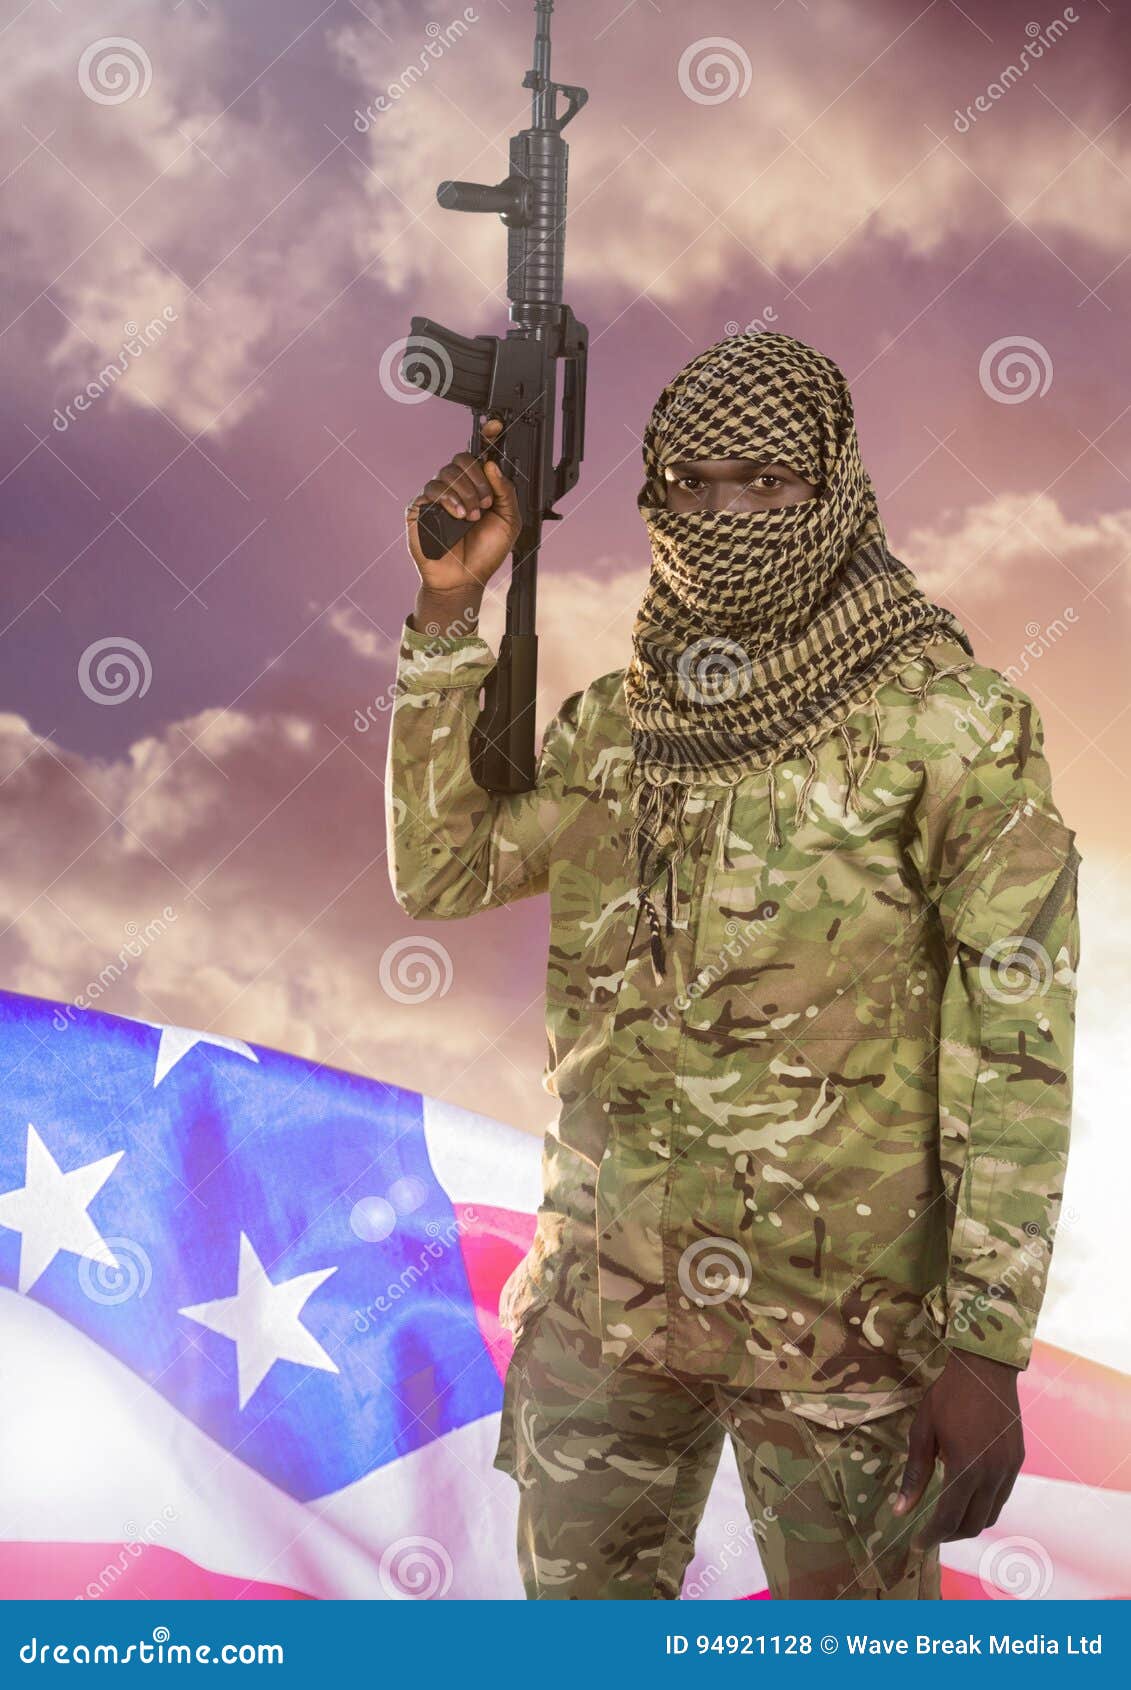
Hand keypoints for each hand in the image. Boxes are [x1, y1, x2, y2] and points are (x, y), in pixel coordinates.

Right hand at [405, 416, 520, 599]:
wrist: (464, 579)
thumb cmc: (485, 553)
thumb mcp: (509, 521)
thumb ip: (506, 491)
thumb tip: (492, 464)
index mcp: (479, 486)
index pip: (480, 454)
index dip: (488, 435)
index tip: (496, 425)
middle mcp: (457, 486)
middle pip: (462, 458)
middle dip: (477, 479)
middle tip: (485, 503)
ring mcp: (437, 496)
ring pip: (447, 472)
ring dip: (465, 493)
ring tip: (472, 517)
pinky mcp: (420, 507)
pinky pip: (431, 489)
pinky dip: (448, 499)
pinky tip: (457, 516)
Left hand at [893, 1349, 1023, 1551]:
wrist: (986, 1368)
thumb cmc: (948, 1396)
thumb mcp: (923, 1431)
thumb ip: (915, 1474)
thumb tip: (901, 1510)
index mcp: (966, 1468)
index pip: (949, 1519)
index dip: (931, 1536)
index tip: (917, 1544)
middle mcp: (992, 1475)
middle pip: (972, 1524)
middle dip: (949, 1534)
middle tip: (929, 1532)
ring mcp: (1009, 1469)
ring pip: (990, 1514)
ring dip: (968, 1522)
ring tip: (947, 1517)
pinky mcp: (1017, 1461)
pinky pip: (1002, 1496)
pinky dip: (984, 1505)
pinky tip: (967, 1495)